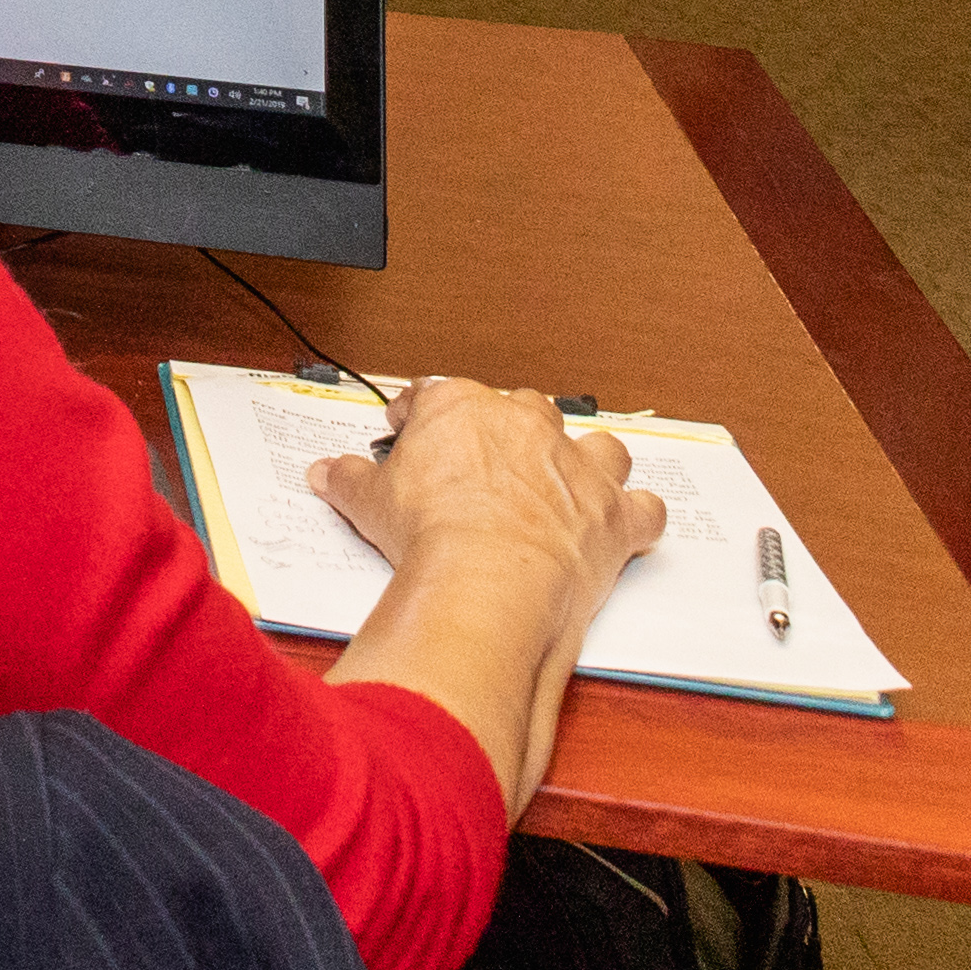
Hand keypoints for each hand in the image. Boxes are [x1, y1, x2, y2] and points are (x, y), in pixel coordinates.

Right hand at [311, 376, 660, 816]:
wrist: (488, 577)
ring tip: (575, 479)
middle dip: (511, 429)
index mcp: (462, 409)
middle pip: (525, 408)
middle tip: (489, 461)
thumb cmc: (432, 532)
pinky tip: (626, 525)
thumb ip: (349, 480)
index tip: (408, 429)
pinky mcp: (614, 516)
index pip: (437, 393)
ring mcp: (577, 469)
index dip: (420, 412)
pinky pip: (643, 509)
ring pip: (599, 447)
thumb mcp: (368, 500)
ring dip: (592, 461)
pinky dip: (638, 517)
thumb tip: (327, 474)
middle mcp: (527, 426)